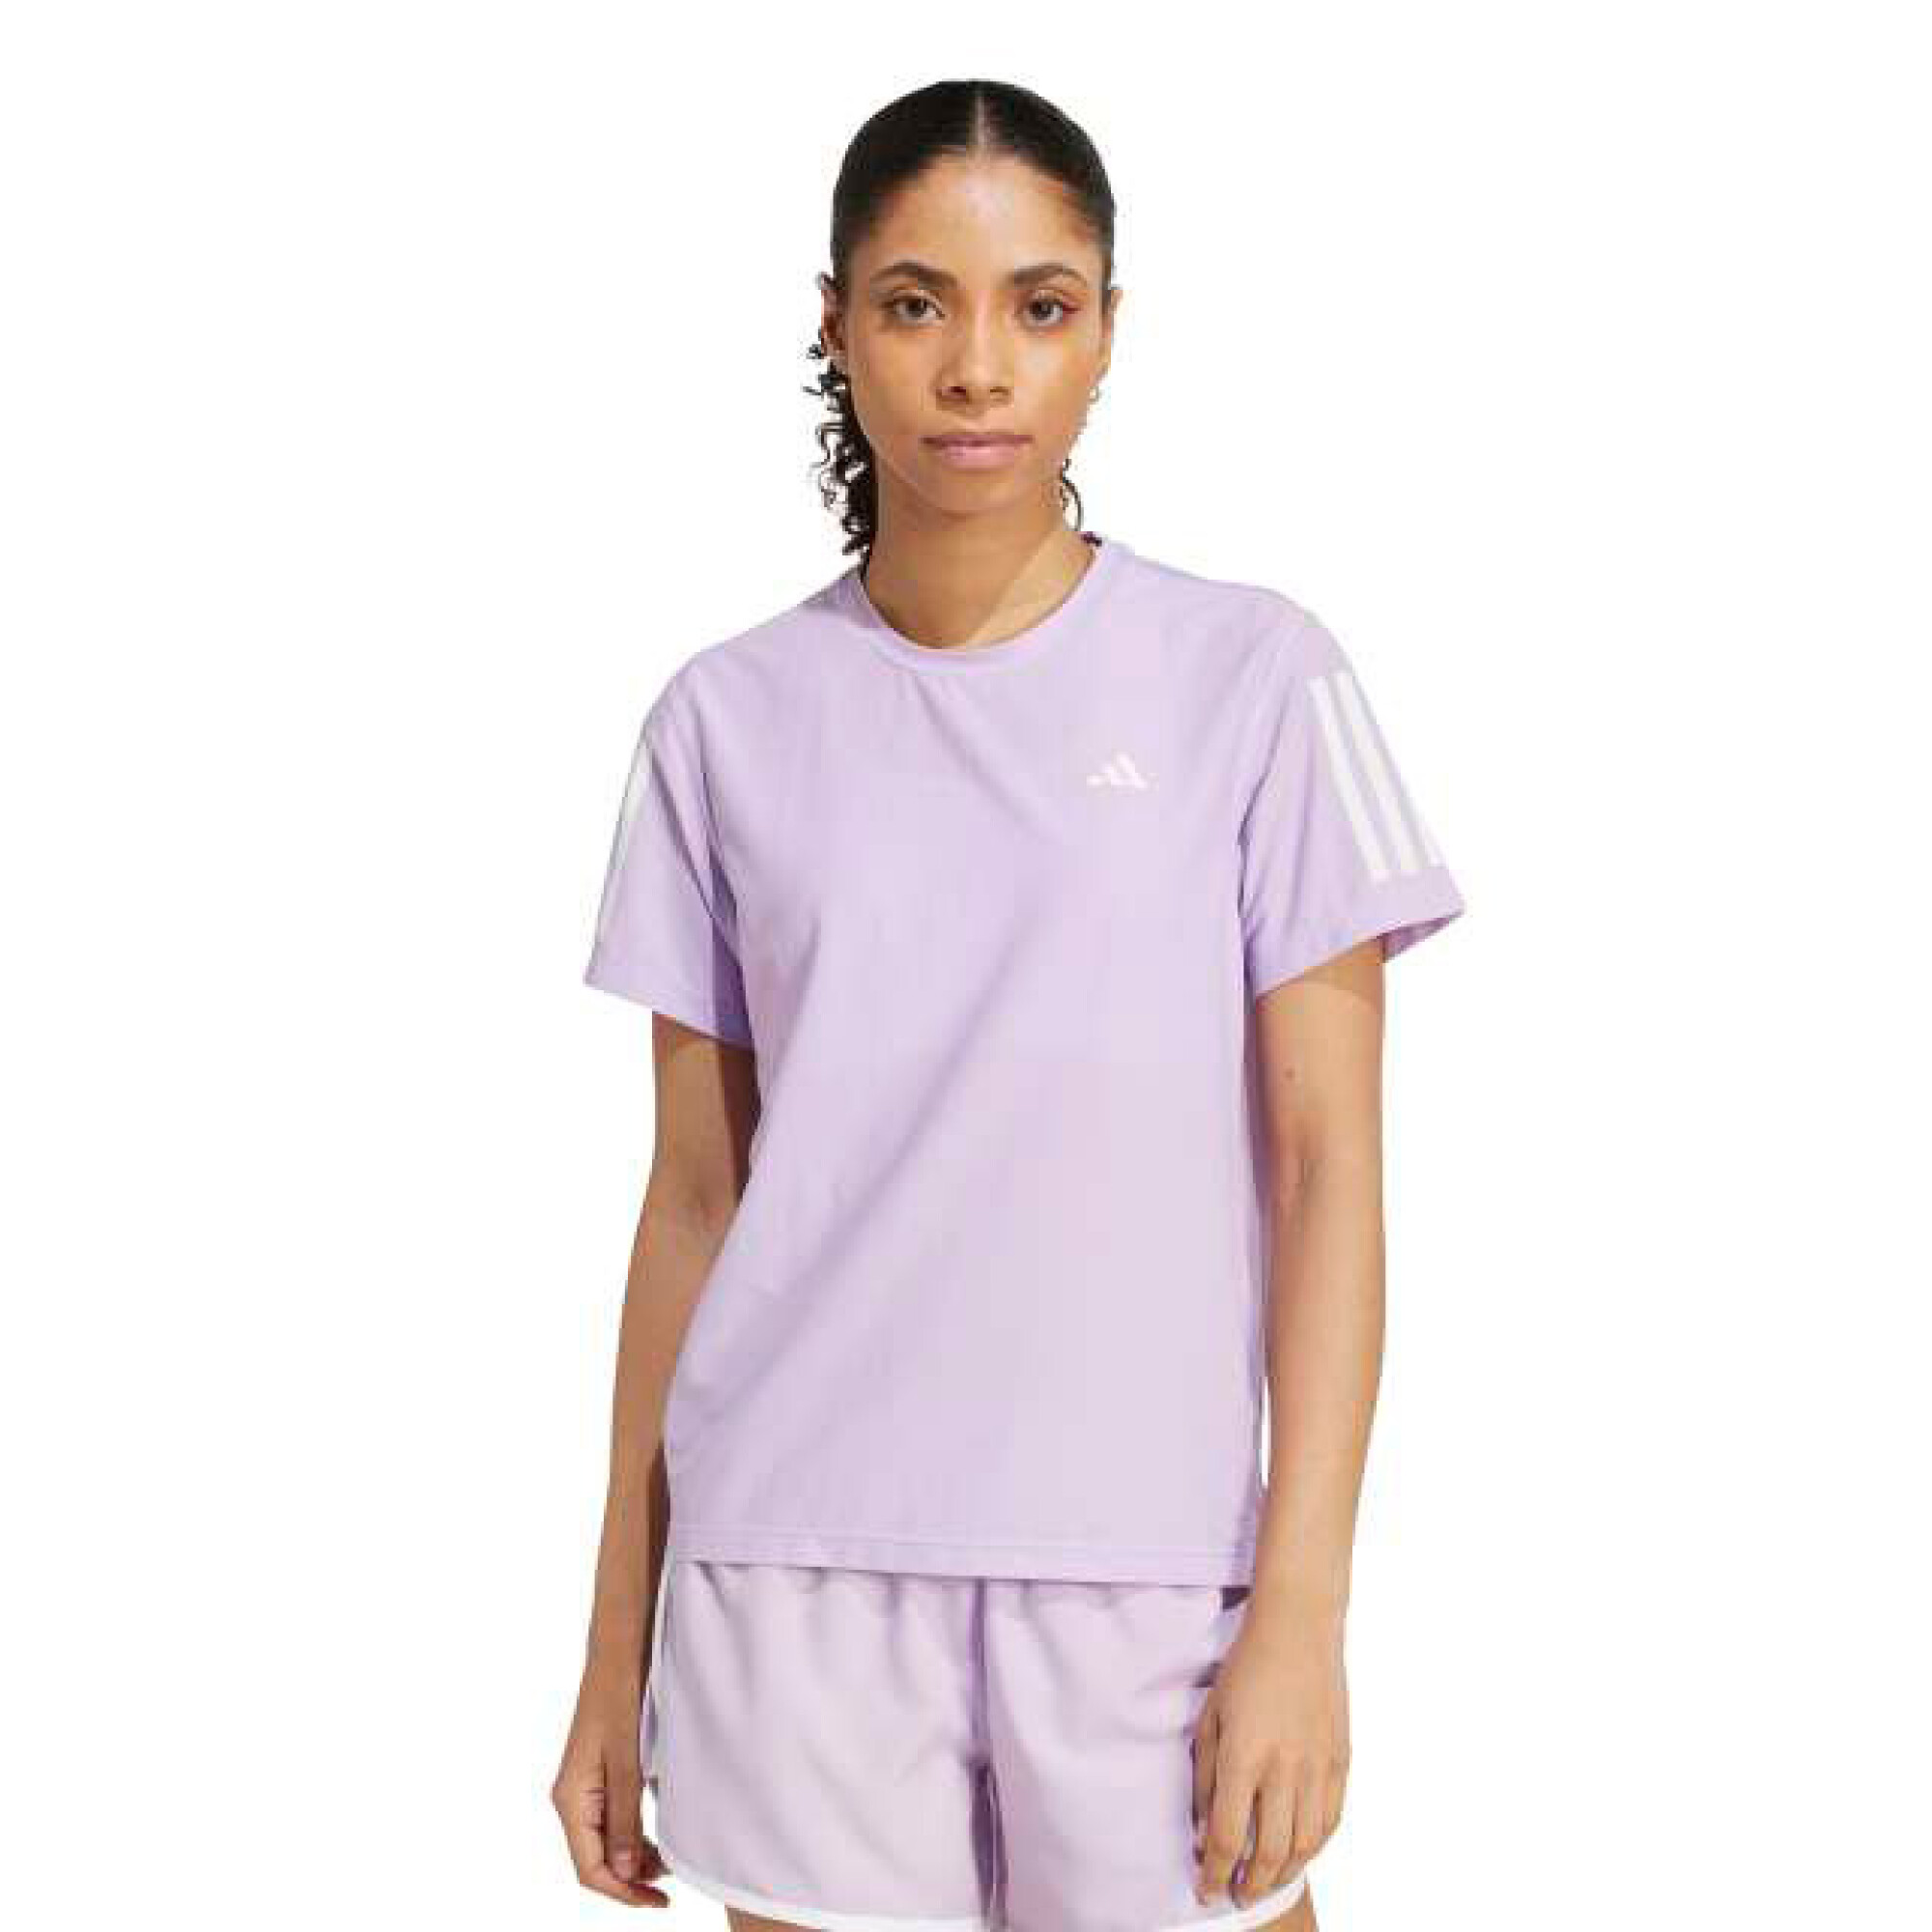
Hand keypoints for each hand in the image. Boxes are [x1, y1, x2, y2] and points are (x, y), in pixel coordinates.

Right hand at [552, 1658, 669, 1907]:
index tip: (660, 1900)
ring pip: (605, 1841)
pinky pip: (612, 1818)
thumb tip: (625, 1873)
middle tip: (671, 1884)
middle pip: (595, 1859)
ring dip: (634, 1858)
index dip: (623, 1892)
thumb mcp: (627, 1762)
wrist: (619, 1650)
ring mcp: (585, 1785)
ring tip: (670, 1862)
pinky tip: (660, 1835)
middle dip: (631, 1877)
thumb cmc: (621, 1696)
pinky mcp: (600, 1773)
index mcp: (570, 1798)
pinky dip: (635, 1834)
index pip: (589, 1869)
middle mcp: (572, 1797)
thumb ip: (625, 1818)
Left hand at [1190, 1598, 1349, 1907]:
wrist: (1298, 1630)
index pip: (1229, 1838)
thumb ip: (1206, 1780)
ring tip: (1264, 1883)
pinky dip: (1314, 1847)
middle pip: (1270, 1853)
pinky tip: (1299, 1853)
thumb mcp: (1210, 1718)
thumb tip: (1204, 1832)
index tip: (1206, 1890)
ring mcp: (1317, 1767)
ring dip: (1283, 1874)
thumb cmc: (1246, 1669)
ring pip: (1305, 1845)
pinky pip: (1330, 1821)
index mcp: (1244, 1758)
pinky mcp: (1340, 1761)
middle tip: (1235, 1895)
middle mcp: (1284, 1769)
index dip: (1215, 1873)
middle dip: (1249, 1885)